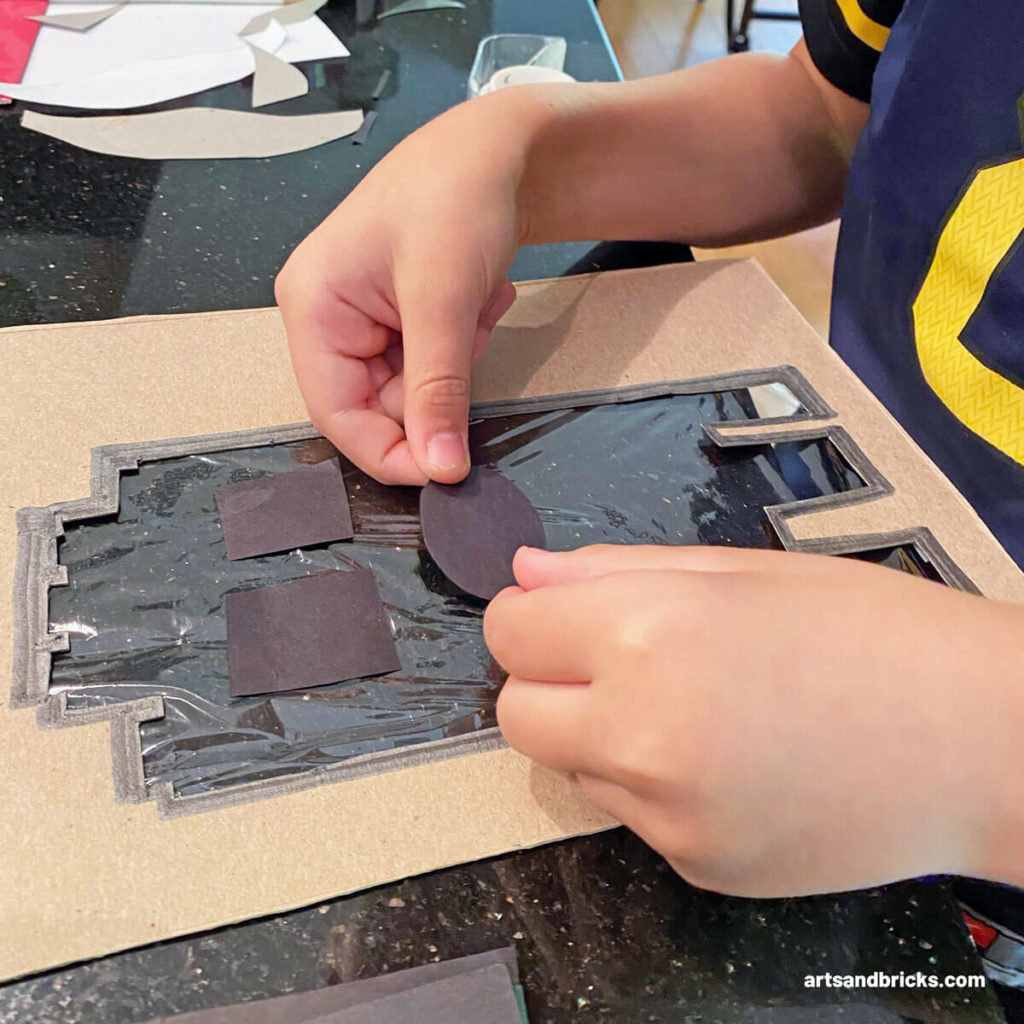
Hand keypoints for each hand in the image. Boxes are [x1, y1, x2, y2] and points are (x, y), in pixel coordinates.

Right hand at [276, 91, 543, 484]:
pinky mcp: (400, 318)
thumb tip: (441, 469)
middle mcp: (329, 318)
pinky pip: (433, 365)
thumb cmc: (455, 196)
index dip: (388, 453)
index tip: (444, 473)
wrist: (500, 149)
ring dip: (457, 360)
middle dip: (435, 388)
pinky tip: (479, 295)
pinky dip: (464, 343)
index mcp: (313, 308)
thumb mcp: (443, 300)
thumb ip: (437, 390)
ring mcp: (365, 319)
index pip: (336, 414)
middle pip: (377, 405)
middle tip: (470, 339)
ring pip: (414, 389)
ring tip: (475, 302)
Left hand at [485, 544, 1023, 895]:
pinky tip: (730, 762)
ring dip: (602, 735)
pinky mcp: (695, 866)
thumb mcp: (741, 571)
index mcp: (648, 635)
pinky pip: (632, 817)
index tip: (563, 614)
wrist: (979, 741)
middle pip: (515, 713)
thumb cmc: (874, 634)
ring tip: (696, 710)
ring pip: (570, 766)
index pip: (509, 631)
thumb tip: (528, 573)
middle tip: (619, 661)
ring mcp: (666, 815)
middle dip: (548, 682)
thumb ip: (615, 570)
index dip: (534, 617)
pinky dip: (655, 788)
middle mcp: (640, 734)